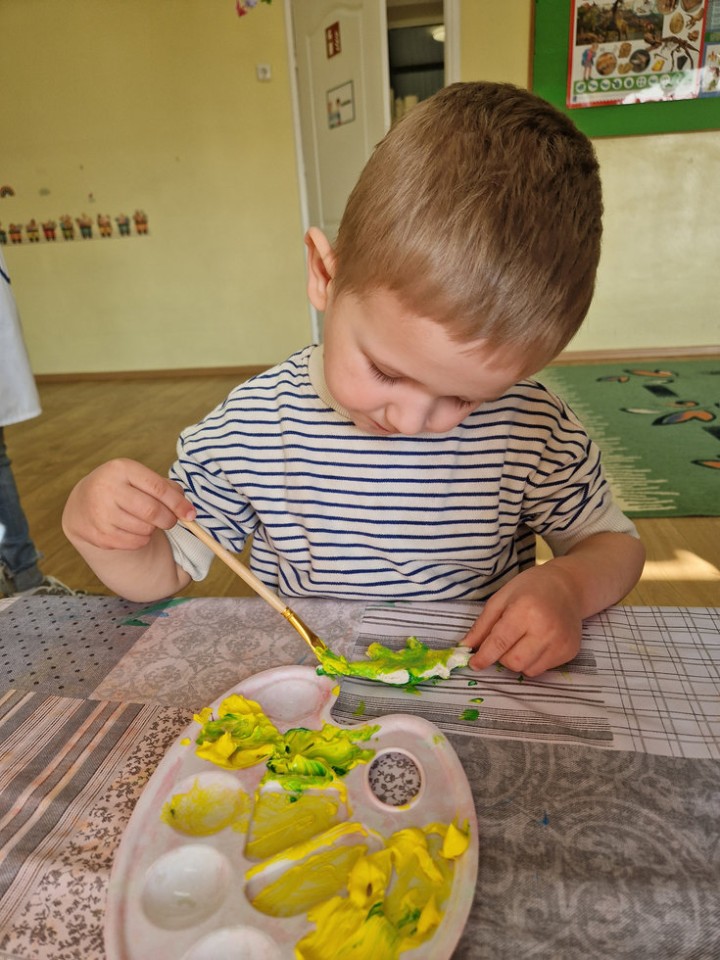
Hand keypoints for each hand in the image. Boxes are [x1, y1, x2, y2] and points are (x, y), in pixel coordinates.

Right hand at [63, 458, 194, 551]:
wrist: (83, 503)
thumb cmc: (122, 487)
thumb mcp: (139, 478)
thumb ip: (166, 488)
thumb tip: (187, 510)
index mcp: (121, 469)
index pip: (158, 488)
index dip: (178, 504)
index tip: (191, 515)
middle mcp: (107, 489)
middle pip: (152, 512)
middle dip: (169, 519)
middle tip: (170, 520)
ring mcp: (100, 513)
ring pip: (145, 529)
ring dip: (153, 529)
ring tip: (145, 521)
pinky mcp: (99, 534)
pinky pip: (135, 543)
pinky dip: (142, 539)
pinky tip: (133, 529)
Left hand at [462, 562, 582, 676]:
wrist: (567, 587)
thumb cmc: (530, 588)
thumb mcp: (501, 599)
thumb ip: (483, 625)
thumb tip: (466, 647)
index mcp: (525, 611)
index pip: (500, 643)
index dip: (484, 656)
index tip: (474, 663)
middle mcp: (545, 629)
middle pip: (513, 662)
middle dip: (502, 657)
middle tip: (504, 642)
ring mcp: (560, 643)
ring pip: (527, 670)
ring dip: (518, 660)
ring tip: (522, 640)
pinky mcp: (570, 652)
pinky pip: (543, 669)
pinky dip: (533, 661)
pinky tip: (538, 642)